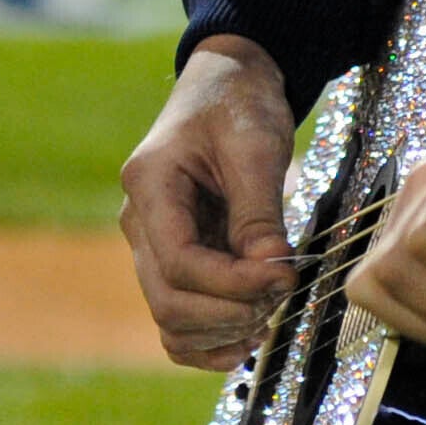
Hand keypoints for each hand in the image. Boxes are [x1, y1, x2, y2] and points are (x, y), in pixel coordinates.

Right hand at [119, 36, 299, 368]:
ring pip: (171, 322)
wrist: (228, 85)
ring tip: (270, 309)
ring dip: (224, 330)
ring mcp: (151, 247)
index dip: (234, 284)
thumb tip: (273, 273)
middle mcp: (139, 222)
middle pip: (170, 303)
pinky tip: (250, 331)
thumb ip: (260, 212)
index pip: (180, 264)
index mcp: (149, 186)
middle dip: (232, 311)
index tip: (286, 277)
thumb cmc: (239, 104)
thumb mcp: (255, 146)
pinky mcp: (174, 262)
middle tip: (282, 292)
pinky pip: (178, 322)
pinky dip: (212, 340)